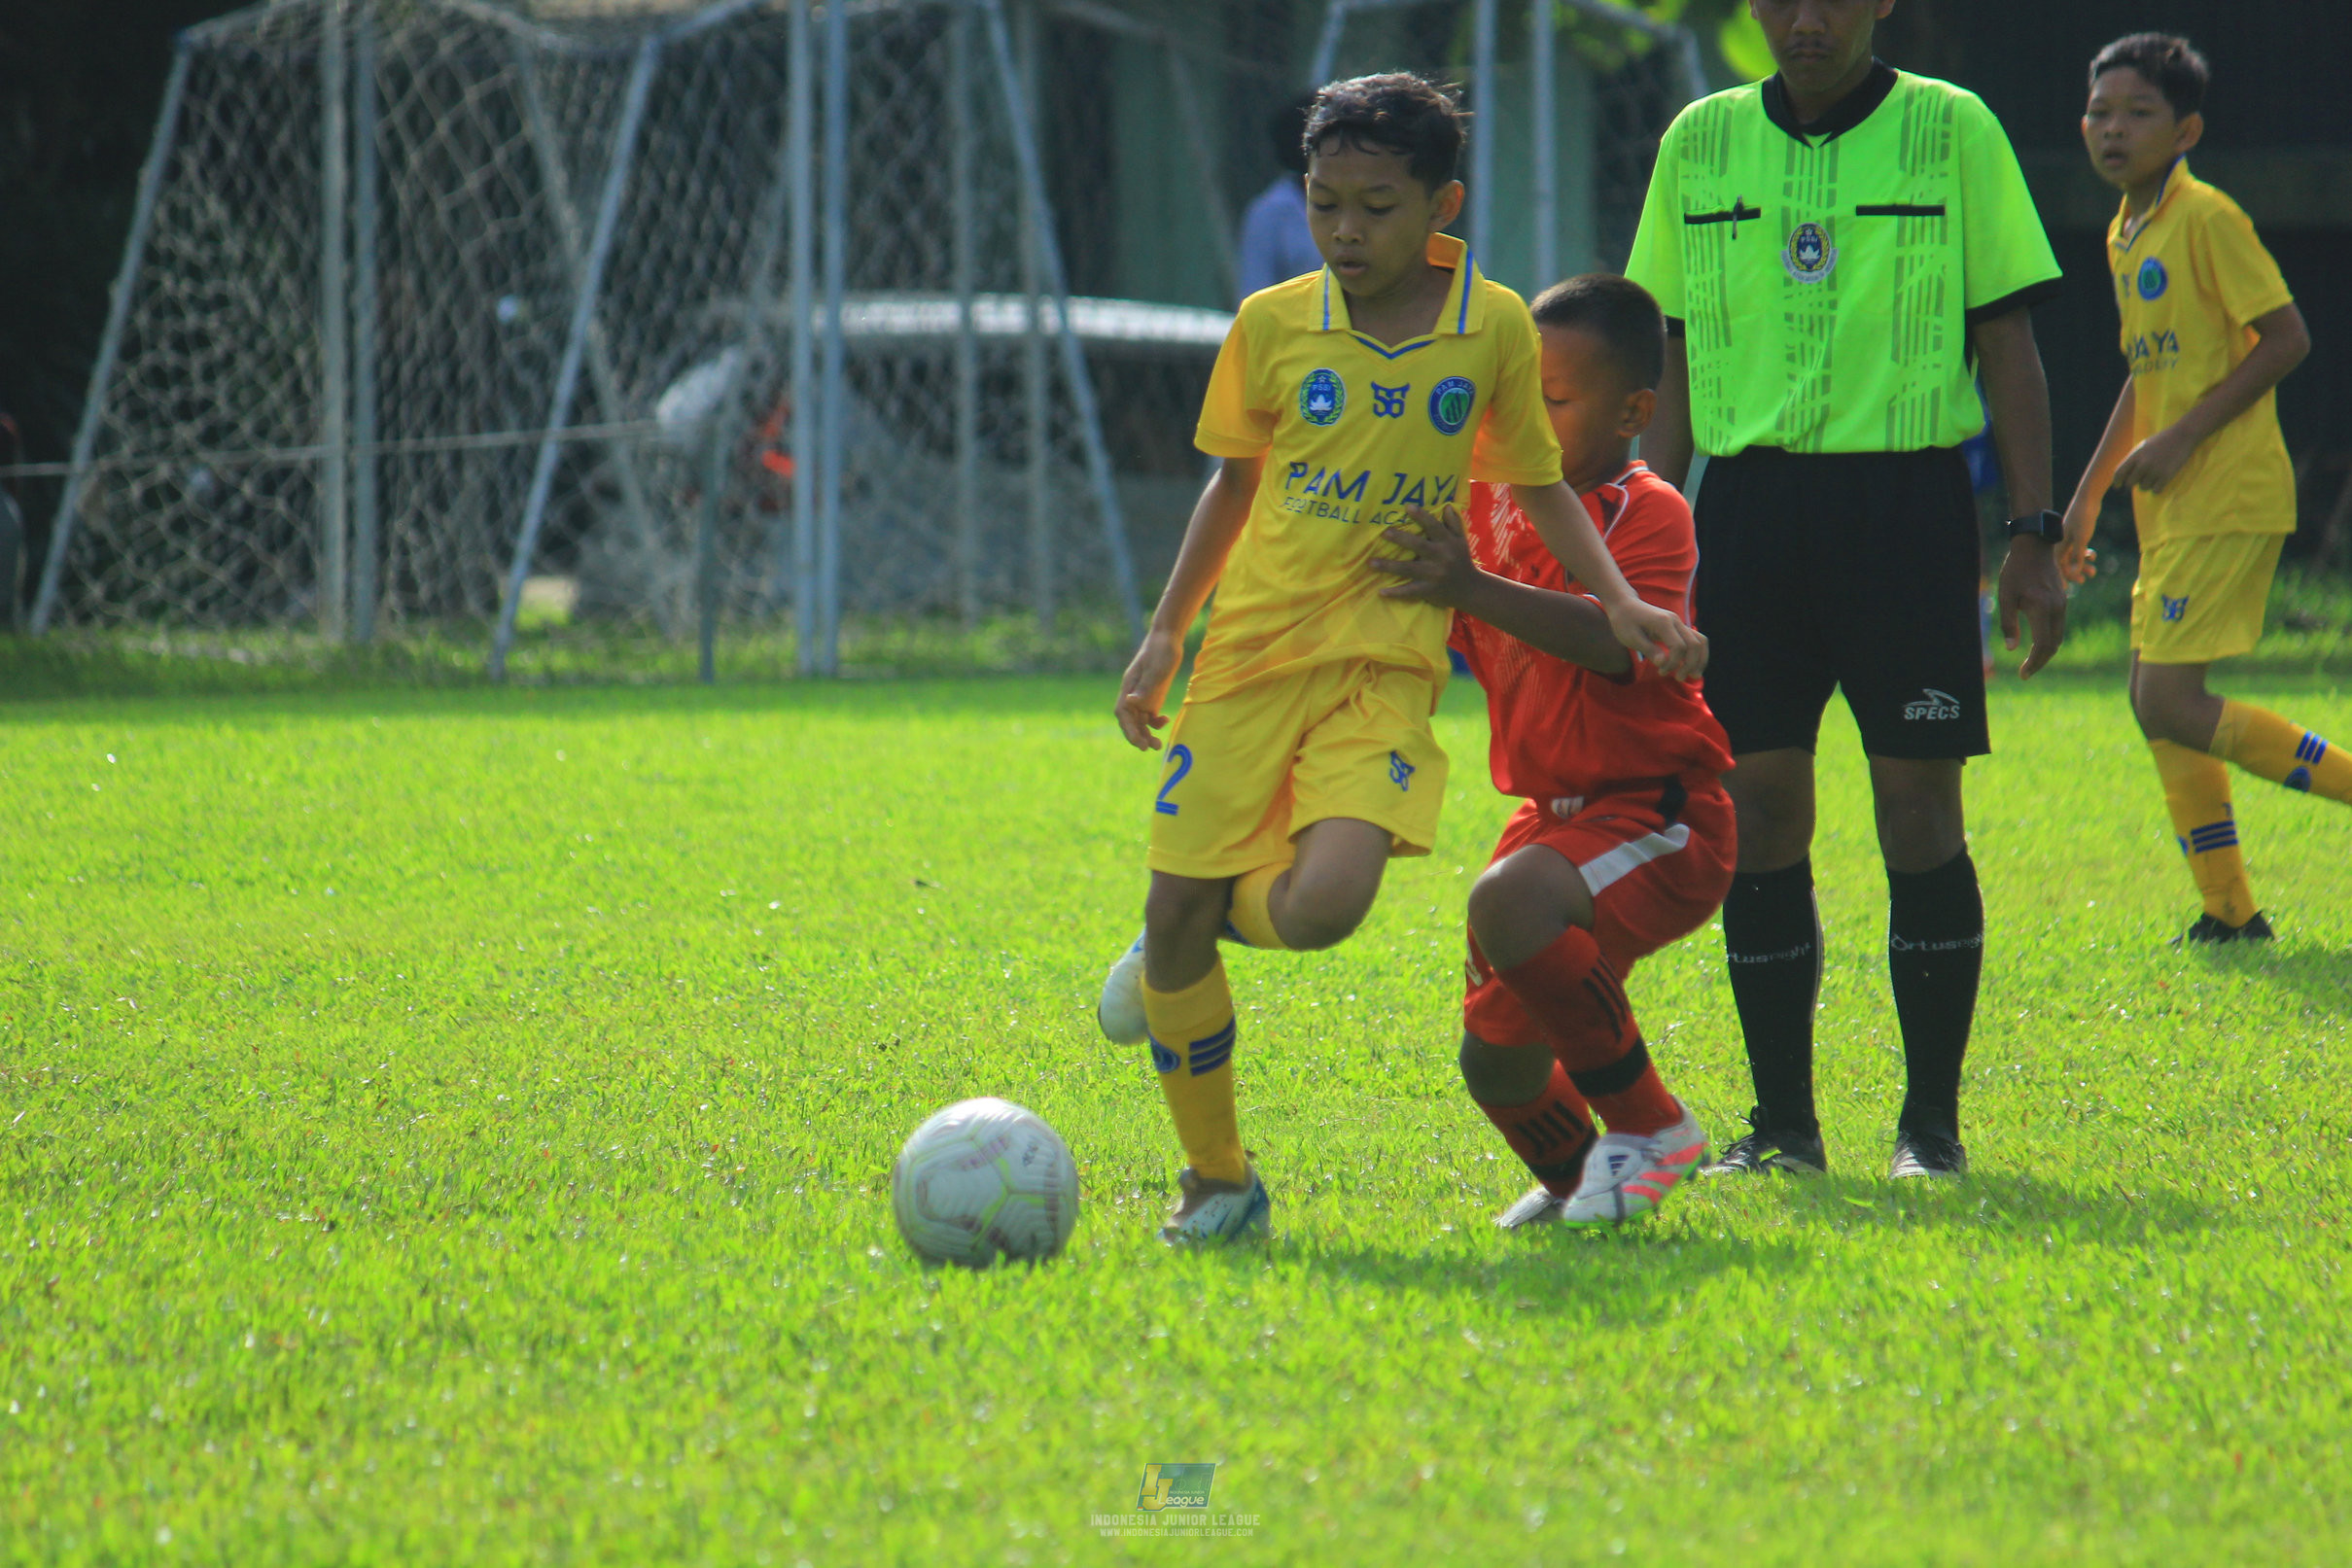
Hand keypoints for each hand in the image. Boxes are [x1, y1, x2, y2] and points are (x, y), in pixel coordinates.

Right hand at [1114, 630, 1181, 750]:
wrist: (1168, 638)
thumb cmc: (1161, 650)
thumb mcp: (1156, 668)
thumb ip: (1145, 686)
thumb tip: (1131, 703)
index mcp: (1129, 686)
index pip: (1122, 713)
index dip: (1128, 729)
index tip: (1139, 742)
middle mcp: (1133, 694)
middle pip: (1130, 721)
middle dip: (1138, 736)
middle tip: (1150, 748)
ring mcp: (1143, 696)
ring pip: (1140, 721)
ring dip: (1146, 734)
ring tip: (1158, 746)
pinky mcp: (1153, 696)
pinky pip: (1150, 716)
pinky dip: (1156, 723)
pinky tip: (1165, 721)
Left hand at [1370, 504, 1478, 607]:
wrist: (1471, 590)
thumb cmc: (1462, 560)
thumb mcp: (1461, 541)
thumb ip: (1454, 523)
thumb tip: (1447, 506)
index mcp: (1448, 542)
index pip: (1434, 526)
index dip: (1421, 516)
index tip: (1407, 506)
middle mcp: (1441, 557)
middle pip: (1418, 546)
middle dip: (1401, 539)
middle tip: (1384, 532)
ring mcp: (1434, 575)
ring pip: (1409, 569)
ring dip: (1389, 566)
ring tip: (1371, 562)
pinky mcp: (1429, 590)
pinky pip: (1410, 591)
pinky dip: (1396, 592)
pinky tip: (1381, 591)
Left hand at [1605, 596, 1707, 681]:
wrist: (1625, 605)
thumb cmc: (1624, 622)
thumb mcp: (1631, 638)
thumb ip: (1649, 650)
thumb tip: (1662, 664)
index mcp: (1663, 622)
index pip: (1679, 646)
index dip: (1673, 663)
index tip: (1661, 672)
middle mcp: (1675, 621)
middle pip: (1695, 644)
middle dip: (1691, 664)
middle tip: (1679, 679)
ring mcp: (1679, 623)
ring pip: (1700, 641)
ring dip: (1699, 660)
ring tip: (1694, 675)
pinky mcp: (1678, 627)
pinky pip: (1695, 640)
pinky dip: (1696, 654)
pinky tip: (1690, 666)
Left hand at [1997, 537, 2067, 678]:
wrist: (2035, 547)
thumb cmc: (2015, 570)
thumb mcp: (2005, 596)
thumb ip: (2008, 623)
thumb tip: (2012, 649)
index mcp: (2042, 608)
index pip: (2042, 645)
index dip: (2034, 663)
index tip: (2022, 674)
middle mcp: (2056, 608)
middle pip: (2053, 645)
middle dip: (2040, 662)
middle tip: (2025, 673)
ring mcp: (2062, 605)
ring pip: (2058, 637)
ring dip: (2046, 652)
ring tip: (2030, 663)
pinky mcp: (2062, 601)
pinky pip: (2058, 627)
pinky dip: (2049, 640)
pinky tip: (2036, 645)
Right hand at [2056, 504, 2099, 586]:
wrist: (2089, 498)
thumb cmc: (2083, 518)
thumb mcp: (2082, 539)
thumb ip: (2077, 556)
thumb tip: (2074, 573)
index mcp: (2058, 544)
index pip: (2056, 565)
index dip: (2060, 577)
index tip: (2066, 589)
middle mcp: (2060, 542)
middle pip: (2064, 563)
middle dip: (2074, 573)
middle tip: (2084, 580)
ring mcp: (2068, 538)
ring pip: (2073, 557)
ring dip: (2082, 565)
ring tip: (2093, 571)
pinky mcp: (2076, 534)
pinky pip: (2078, 549)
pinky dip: (2085, 555)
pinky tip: (2093, 555)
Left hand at [2113, 424, 2197, 494]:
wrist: (2183, 435)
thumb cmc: (2162, 440)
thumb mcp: (2143, 446)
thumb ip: (2134, 459)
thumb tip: (2124, 475)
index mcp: (2136, 455)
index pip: (2119, 473)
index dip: (2116, 481)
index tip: (2117, 486)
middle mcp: (2143, 463)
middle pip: (2130, 483)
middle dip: (2134, 484)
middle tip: (2140, 481)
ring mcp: (2155, 470)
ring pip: (2143, 487)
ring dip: (2147, 485)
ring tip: (2155, 476)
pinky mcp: (2167, 475)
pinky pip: (2156, 490)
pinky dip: (2157, 488)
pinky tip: (2161, 481)